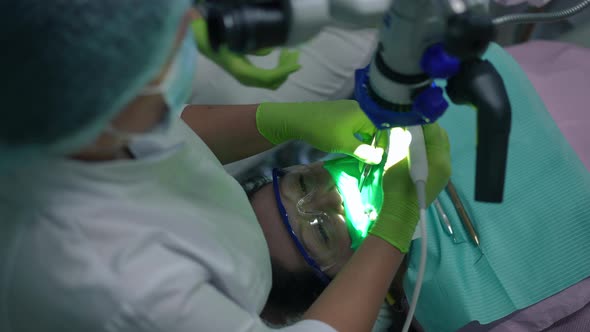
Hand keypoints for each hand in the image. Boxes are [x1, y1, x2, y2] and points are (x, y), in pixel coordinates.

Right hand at [191, 19, 300, 89]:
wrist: (207, 45)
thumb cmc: (221, 41)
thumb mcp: (237, 41)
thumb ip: (253, 47)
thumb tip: (269, 51)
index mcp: (243, 72)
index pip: (269, 77)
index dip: (284, 71)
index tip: (297, 65)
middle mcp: (246, 79)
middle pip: (274, 82)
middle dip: (287, 69)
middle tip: (295, 53)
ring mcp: (248, 80)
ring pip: (273, 81)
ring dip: (284, 69)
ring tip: (291, 53)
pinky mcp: (249, 76)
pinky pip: (268, 78)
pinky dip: (278, 69)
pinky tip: (282, 57)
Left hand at [256, 100, 384, 163]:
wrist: (295, 119)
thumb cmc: (322, 130)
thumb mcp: (344, 144)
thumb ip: (363, 152)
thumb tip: (379, 159)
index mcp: (362, 113)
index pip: (381, 130)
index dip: (381, 146)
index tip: (377, 160)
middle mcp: (357, 108)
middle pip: (371, 128)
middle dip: (371, 145)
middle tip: (368, 161)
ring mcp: (345, 109)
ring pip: (360, 128)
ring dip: (360, 142)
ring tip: (358, 156)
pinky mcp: (336, 113)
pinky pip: (351, 125)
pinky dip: (352, 137)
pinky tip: (347, 146)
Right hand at [369, 124, 450, 252]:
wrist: (401, 214)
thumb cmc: (397, 187)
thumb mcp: (396, 159)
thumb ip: (400, 139)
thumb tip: (400, 123)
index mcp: (437, 158)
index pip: (433, 130)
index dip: (421, 119)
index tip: (408, 113)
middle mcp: (446, 162)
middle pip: (440, 136)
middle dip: (426, 127)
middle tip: (409, 123)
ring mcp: (445, 170)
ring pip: (440, 144)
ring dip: (427, 136)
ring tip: (411, 134)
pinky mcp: (440, 175)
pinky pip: (438, 154)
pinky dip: (428, 147)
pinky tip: (415, 147)